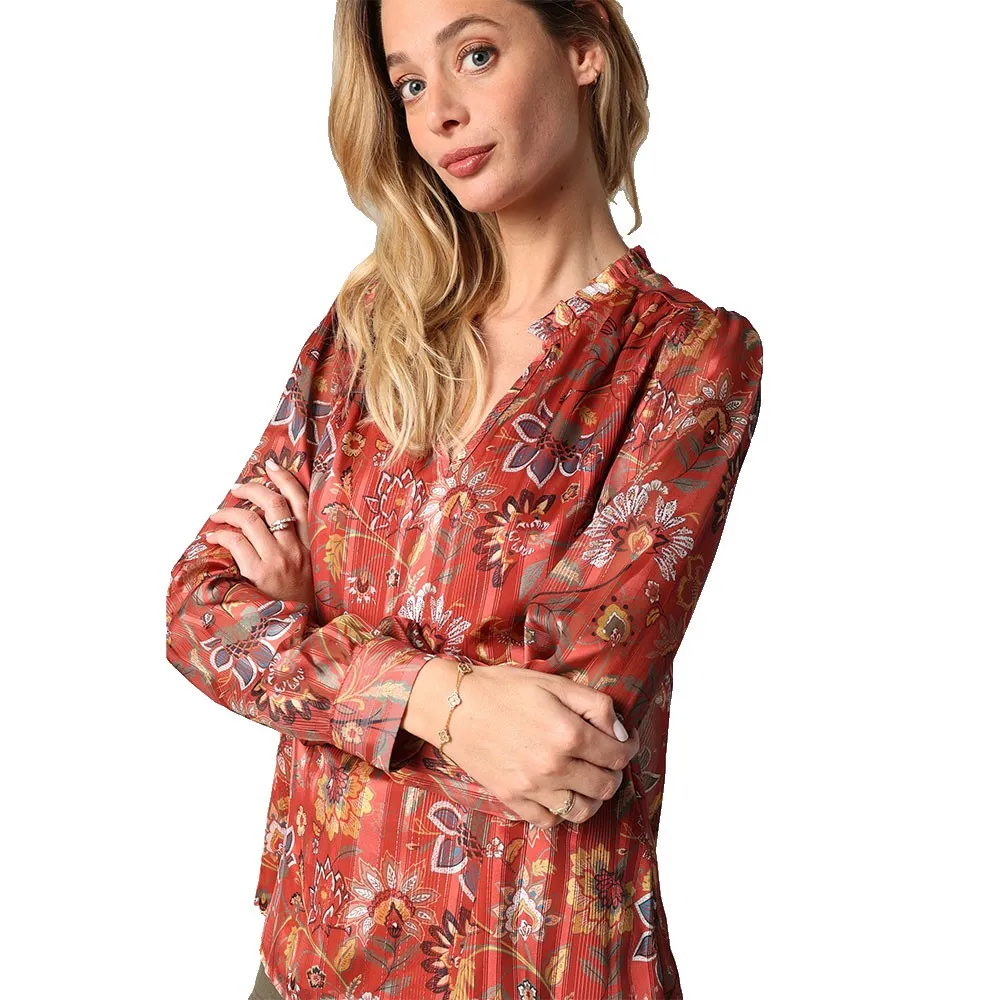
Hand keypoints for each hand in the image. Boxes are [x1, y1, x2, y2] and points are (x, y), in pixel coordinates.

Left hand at [203, 459, 314, 606]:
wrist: (299, 633)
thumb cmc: (301, 601)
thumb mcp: (310, 569)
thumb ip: (297, 545)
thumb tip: (268, 521)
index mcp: (313, 545)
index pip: (302, 501)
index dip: (285, 479)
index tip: (270, 465)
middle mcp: (298, 549)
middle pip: (274, 503)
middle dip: (252, 488)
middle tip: (236, 488)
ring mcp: (279, 560)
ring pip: (251, 519)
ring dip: (229, 511)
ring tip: (217, 514)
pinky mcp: (259, 574)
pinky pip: (235, 542)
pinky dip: (220, 534)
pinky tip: (213, 537)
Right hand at [443, 662, 640, 827]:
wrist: (453, 706)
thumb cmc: (504, 689)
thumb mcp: (554, 683)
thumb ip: (595, 705)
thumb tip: (620, 732)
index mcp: (568, 734)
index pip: (618, 755)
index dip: (629, 748)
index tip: (627, 741)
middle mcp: (554, 767)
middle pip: (605, 785)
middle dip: (614, 771)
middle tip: (607, 758)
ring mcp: (532, 788)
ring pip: (582, 810)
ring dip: (593, 797)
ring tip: (587, 779)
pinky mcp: (513, 800)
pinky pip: (550, 820)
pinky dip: (562, 811)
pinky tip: (560, 791)